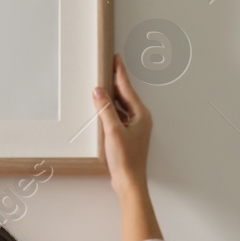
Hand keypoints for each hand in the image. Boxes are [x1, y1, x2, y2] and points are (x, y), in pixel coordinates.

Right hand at [93, 55, 161, 240]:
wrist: (130, 182)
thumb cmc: (126, 159)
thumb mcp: (113, 131)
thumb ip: (105, 109)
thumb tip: (98, 91)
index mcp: (141, 114)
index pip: (127, 88)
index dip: (119, 72)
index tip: (115, 58)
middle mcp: (140, 118)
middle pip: (125, 95)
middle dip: (115, 81)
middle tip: (107, 66)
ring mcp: (135, 127)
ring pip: (121, 106)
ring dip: (111, 96)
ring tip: (102, 84)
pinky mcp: (128, 135)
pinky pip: (118, 116)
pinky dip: (110, 110)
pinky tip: (101, 108)